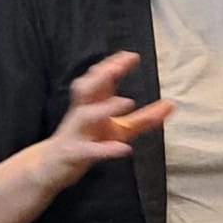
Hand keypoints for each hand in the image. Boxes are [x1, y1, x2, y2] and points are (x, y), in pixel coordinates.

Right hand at [36, 53, 173, 192]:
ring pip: (85, 115)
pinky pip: (89, 150)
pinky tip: (124, 149)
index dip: (112, 66)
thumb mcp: (119, 129)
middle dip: (100, 77)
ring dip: (104, 108)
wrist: (51, 166)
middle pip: (86, 89)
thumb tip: (171, 104)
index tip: (131, 56)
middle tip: (118, 68)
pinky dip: (106, 149)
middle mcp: (82, 113)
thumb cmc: (88, 141)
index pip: (99, 79)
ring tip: (127, 101)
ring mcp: (77, 133)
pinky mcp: (75, 153)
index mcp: (91, 104)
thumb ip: (145, 118)